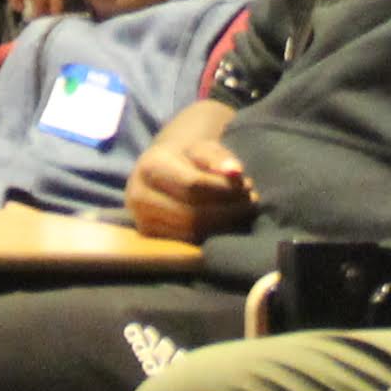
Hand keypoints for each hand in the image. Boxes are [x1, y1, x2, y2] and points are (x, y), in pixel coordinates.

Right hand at [127, 112, 256, 241]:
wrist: (162, 173)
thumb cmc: (187, 158)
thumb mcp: (203, 149)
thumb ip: (220, 157)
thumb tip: (236, 171)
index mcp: (150, 166)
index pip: (192, 184)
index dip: (224, 188)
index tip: (247, 184)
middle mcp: (138, 195)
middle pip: (192, 212)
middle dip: (228, 209)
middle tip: (251, 201)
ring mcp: (142, 220)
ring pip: (191, 231)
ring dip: (225, 224)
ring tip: (244, 210)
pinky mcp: (150, 237)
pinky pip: (189, 241)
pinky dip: (215, 234)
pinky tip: (230, 222)